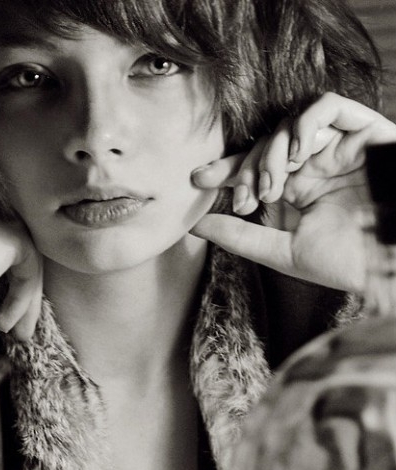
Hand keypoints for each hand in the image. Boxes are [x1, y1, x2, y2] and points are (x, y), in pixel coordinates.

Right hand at [0, 206, 41, 443]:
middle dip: (20, 294)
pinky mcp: (12, 233)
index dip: (0, 280)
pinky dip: (20, 299)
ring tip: (17, 334)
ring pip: (23, 262)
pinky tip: (2, 323)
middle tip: (18, 330)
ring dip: (24, 302)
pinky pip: (28, 268)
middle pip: (10, 252)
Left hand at [190, 92, 395, 291]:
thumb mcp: (281, 251)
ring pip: (289, 125)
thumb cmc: (346, 262)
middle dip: (246, 168)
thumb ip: (238, 236)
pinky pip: (327, 107)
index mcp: (297, 189)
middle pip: (265, 144)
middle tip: (250, 198)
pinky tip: (297, 155)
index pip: (253, 168)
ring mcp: (338, 146)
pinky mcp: (365, 130)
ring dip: (271, 153)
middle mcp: (315, 164)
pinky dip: (304, 125)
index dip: (225, 169)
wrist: (393, 263)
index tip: (198, 180)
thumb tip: (194, 226)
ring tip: (274, 187)